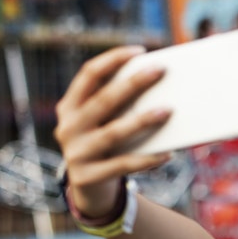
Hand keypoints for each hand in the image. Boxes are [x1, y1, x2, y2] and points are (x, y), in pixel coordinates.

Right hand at [53, 45, 172, 217]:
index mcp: (70, 106)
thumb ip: (120, 107)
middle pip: (104, 100)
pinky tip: (169, 153)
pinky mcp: (87, 177)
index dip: (112, 59)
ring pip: (114, 132)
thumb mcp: (104, 122)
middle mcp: (68, 127)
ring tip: (168, 110)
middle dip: (133, 83)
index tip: (139, 50)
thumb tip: (164, 88)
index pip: (88, 74)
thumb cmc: (106, 145)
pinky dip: (147, 159)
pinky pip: (123, 165)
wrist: (89, 188)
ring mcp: (75, 153)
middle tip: (160, 70)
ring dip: (142, 120)